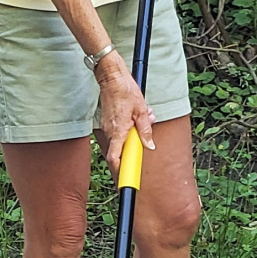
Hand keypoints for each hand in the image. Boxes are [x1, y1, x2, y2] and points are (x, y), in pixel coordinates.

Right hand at [94, 53, 155, 174]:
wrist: (111, 78)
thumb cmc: (125, 91)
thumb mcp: (142, 111)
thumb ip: (145, 130)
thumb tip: (149, 146)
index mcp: (118, 132)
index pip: (115, 159)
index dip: (120, 172)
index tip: (127, 180)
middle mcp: (110, 133)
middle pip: (120, 153)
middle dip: (132, 152)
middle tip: (141, 149)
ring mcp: (107, 129)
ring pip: (120, 142)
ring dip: (132, 139)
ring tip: (142, 122)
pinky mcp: (107, 124)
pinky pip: (118, 134)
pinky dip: (127, 131)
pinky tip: (135, 119)